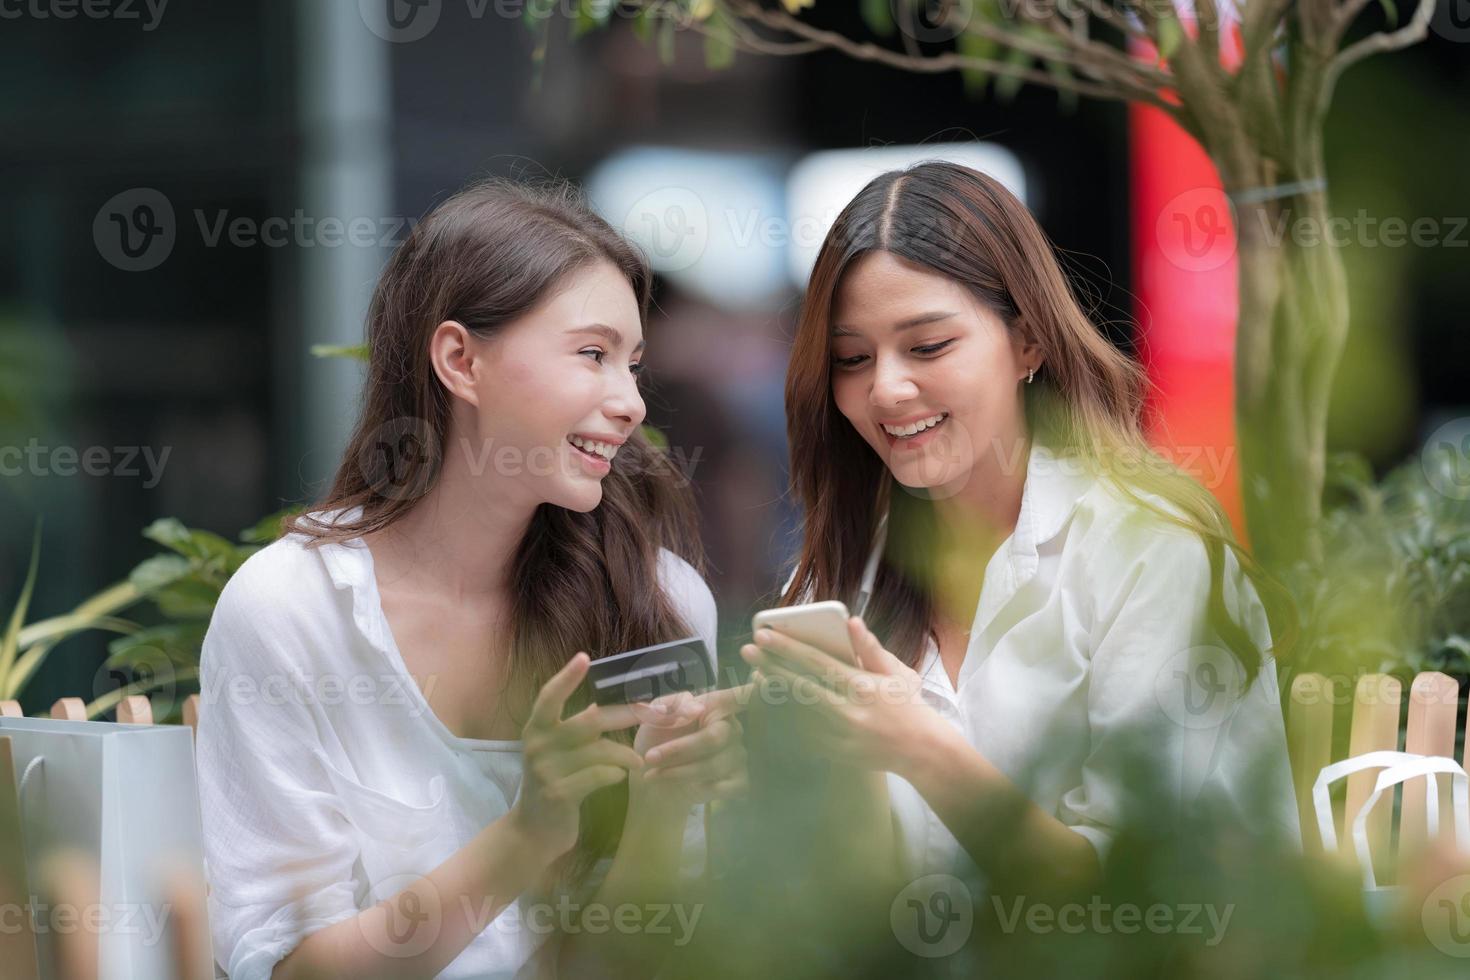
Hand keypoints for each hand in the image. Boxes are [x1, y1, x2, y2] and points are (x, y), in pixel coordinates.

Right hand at [510, 653, 644, 861]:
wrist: (534, 830)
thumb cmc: (555, 783)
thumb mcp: (556, 752)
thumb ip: (572, 729)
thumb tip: (598, 703)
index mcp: (537, 728)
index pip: (549, 696)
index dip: (566, 677)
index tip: (584, 657)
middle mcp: (538, 744)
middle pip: (589, 720)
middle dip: (626, 714)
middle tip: (655, 711)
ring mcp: (545, 770)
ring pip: (599, 750)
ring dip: (626, 753)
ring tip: (639, 760)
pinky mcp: (558, 793)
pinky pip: (598, 775)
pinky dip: (615, 774)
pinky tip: (620, 777)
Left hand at [628, 685, 754, 807]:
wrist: (654, 779)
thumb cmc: (656, 740)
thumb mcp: (652, 719)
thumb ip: (669, 708)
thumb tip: (696, 708)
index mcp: (715, 706)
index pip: (739, 696)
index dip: (753, 691)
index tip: (760, 680)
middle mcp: (732, 728)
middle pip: (714, 738)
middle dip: (679, 750)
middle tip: (651, 757)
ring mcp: (738, 754)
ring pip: (715, 764)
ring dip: (680, 771)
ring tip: (655, 773)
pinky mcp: (740, 780)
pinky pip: (729, 786)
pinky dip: (704, 788)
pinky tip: (689, 787)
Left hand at [739, 616, 948, 777]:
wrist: (922, 753)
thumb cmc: (910, 706)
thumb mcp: (897, 672)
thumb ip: (871, 647)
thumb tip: (850, 622)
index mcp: (862, 686)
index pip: (816, 662)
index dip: (787, 647)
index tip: (764, 634)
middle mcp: (848, 712)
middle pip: (798, 685)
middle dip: (770, 665)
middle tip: (748, 650)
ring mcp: (839, 736)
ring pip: (795, 710)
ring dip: (775, 690)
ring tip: (757, 672)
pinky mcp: (835, 753)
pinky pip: (804, 732)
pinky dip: (789, 716)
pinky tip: (776, 702)